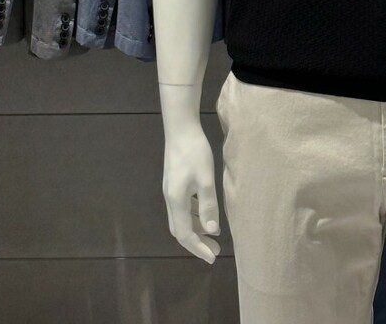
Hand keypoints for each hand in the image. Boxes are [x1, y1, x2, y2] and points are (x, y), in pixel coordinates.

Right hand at [162, 125, 221, 262]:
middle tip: (215, 250)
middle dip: (197, 242)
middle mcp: (170, 199)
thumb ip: (208, 205)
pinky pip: (183, 208)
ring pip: (182, 219)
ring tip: (213, 235)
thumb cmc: (195, 152)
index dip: (198, 248)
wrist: (180, 128)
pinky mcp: (175, 183)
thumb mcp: (206, 178)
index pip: (185, 234)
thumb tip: (212, 231)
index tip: (212, 257)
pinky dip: (194, 216)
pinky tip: (206, 213)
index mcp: (176, 201)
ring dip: (197, 229)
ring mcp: (171, 191)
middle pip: (180, 230)